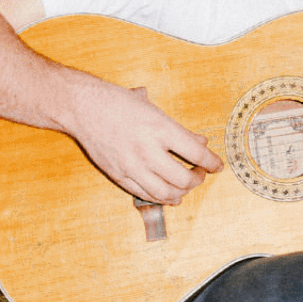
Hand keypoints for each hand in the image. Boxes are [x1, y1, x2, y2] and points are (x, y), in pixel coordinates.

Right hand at [67, 82, 222, 204]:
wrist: (84, 108)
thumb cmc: (119, 103)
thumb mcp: (154, 110)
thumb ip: (180, 130)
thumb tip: (202, 143)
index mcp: (160, 129)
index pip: (196, 153)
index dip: (212, 163)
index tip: (218, 166)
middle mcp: (147, 150)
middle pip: (183, 179)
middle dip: (198, 179)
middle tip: (200, 174)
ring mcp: (132, 166)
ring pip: (165, 192)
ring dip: (182, 192)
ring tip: (186, 186)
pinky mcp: (119, 175)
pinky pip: (145, 194)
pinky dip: (161, 198)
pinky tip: (169, 196)